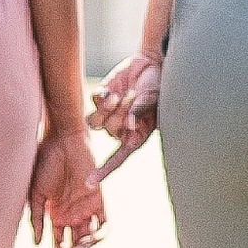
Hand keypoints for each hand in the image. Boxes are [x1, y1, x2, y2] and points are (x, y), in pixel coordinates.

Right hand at [29, 128, 104, 247]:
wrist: (62, 140)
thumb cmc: (45, 162)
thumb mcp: (36, 192)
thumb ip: (38, 217)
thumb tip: (38, 243)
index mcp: (55, 213)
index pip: (57, 242)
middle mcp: (71, 213)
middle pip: (73, 243)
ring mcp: (85, 206)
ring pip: (87, 236)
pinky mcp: (97, 198)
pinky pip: (103, 220)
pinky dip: (100, 233)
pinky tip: (91, 239)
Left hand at [86, 51, 161, 183]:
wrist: (151, 64)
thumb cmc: (158, 86)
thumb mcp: (153, 99)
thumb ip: (140, 111)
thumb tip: (129, 124)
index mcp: (135, 136)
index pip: (118, 158)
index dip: (104, 170)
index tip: (90, 182)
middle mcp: (120, 128)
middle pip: (109, 130)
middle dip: (119, 113)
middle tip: (132, 96)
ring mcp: (109, 112)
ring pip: (95, 121)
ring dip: (105, 108)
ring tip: (117, 95)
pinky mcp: (103, 96)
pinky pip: (93, 102)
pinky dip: (99, 97)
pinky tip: (109, 89)